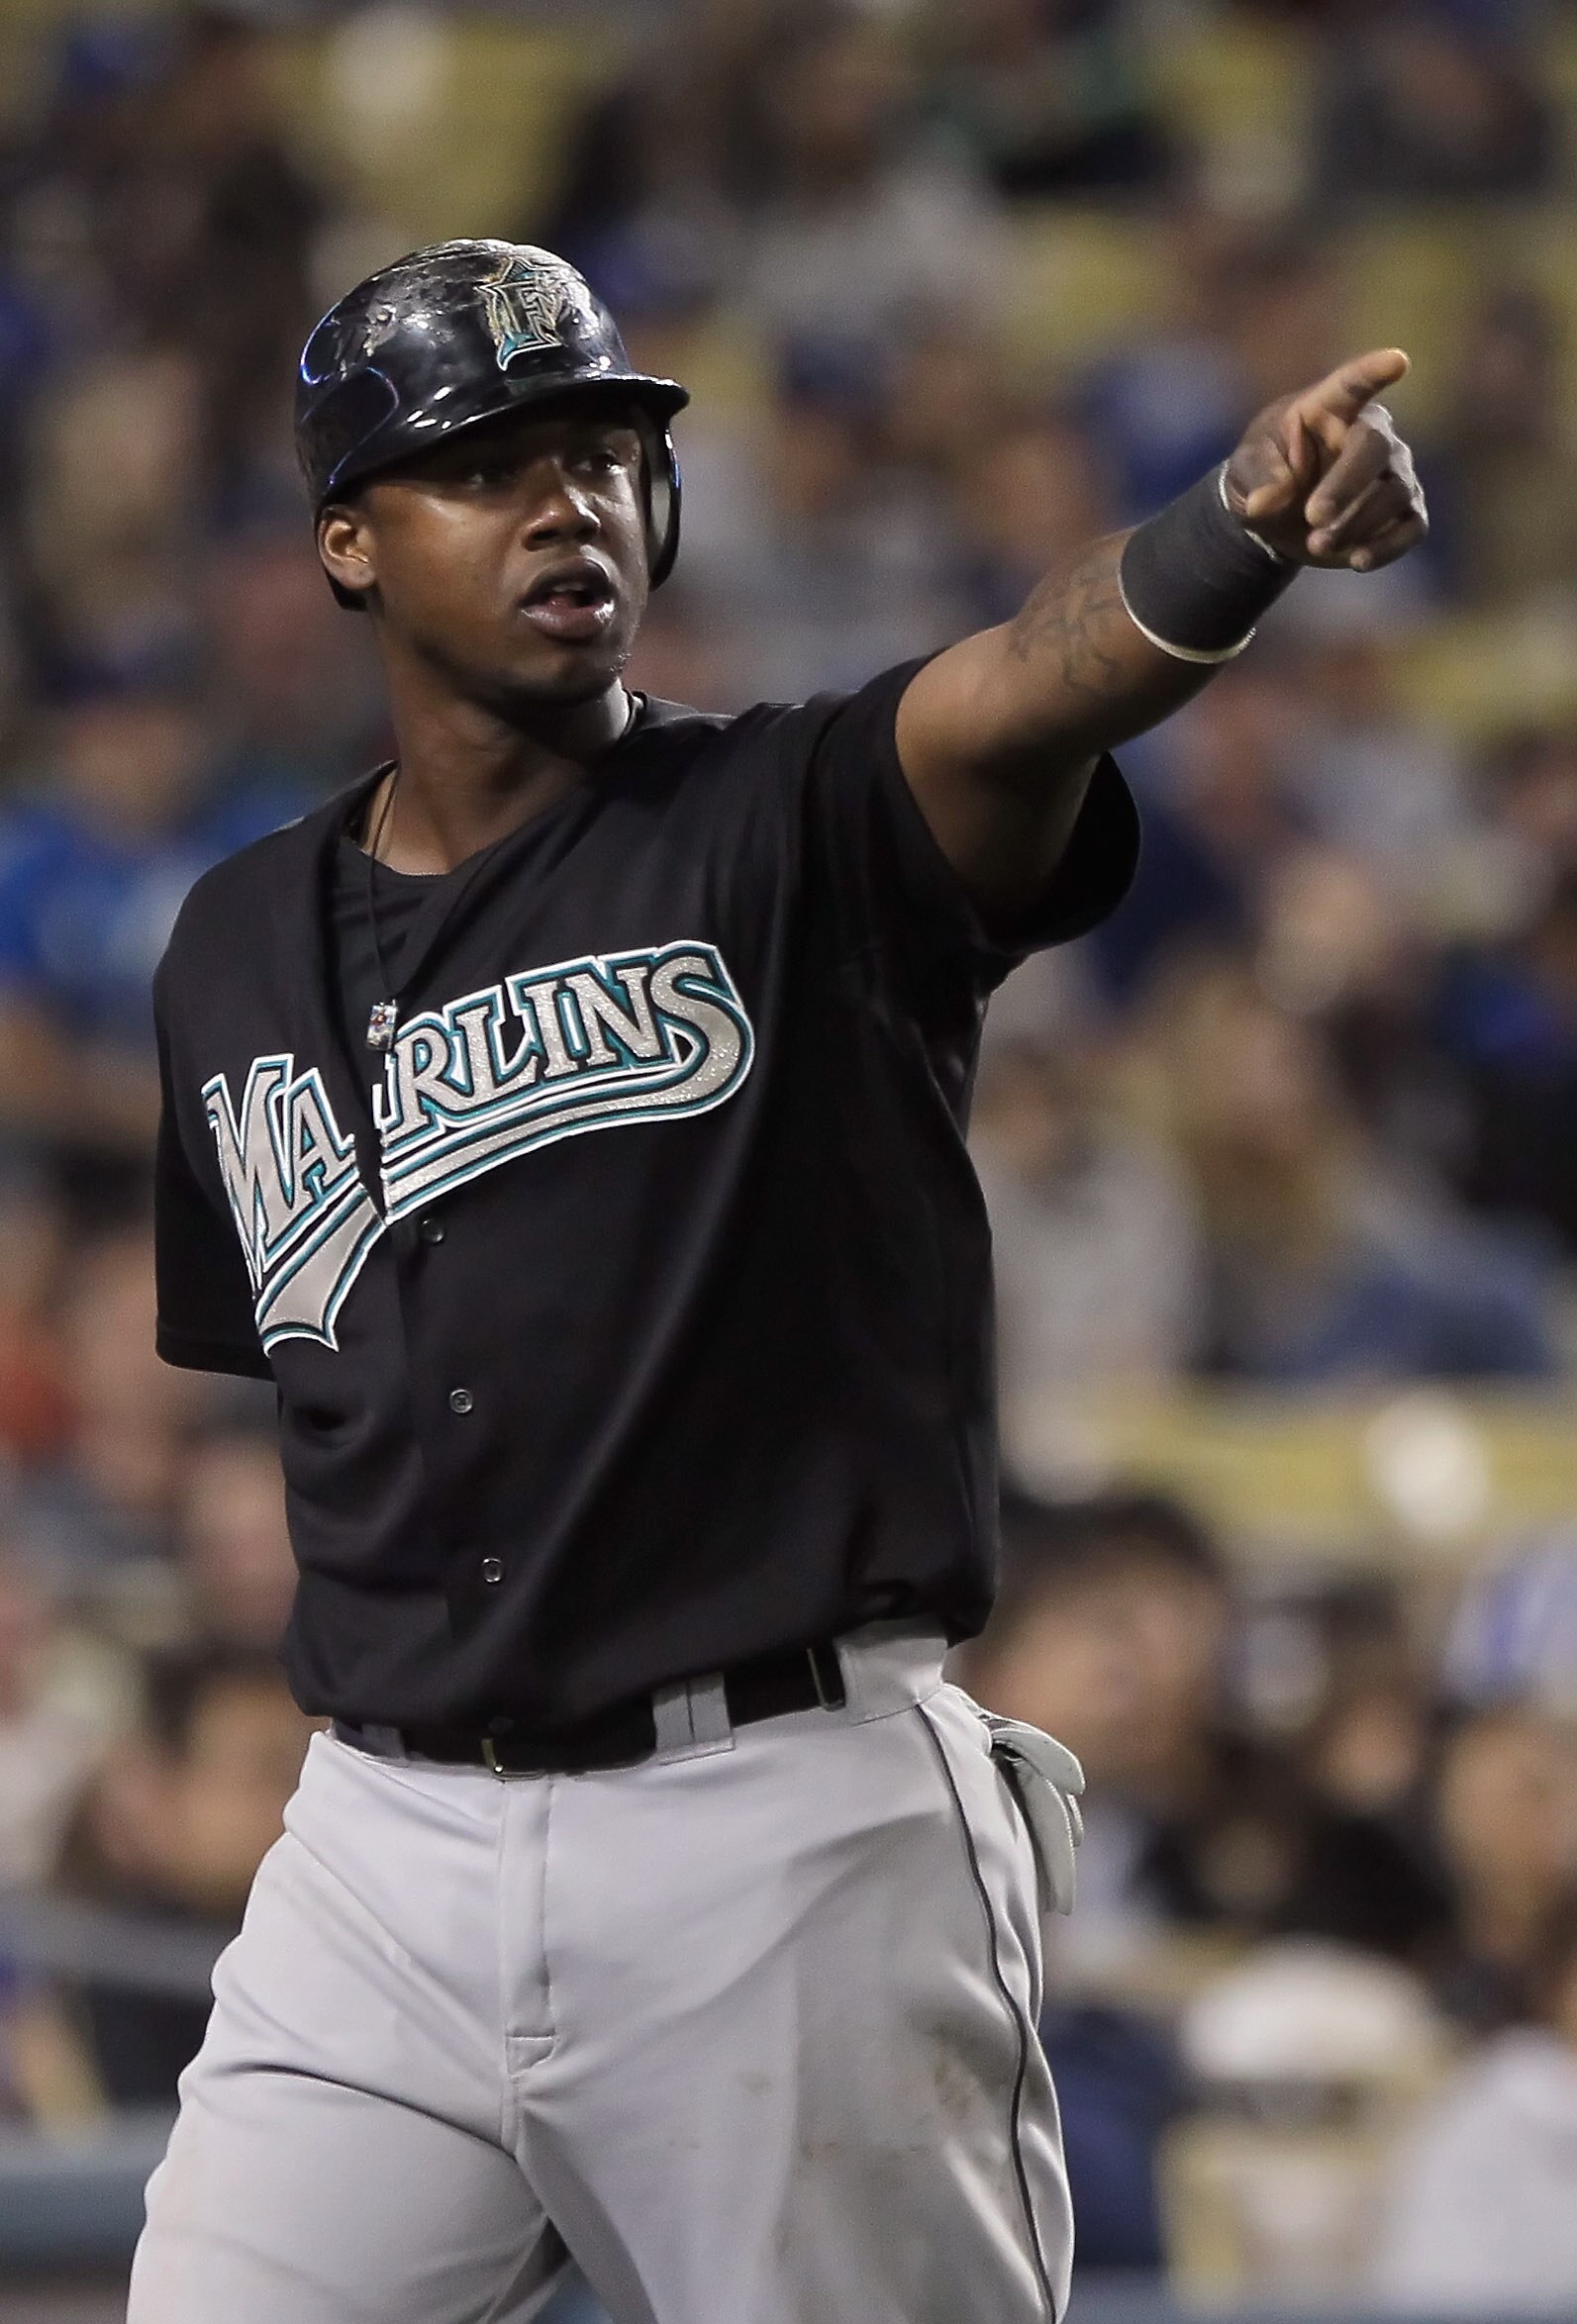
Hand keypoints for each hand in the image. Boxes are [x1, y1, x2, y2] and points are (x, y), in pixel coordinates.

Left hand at [1224, 347, 1427, 571]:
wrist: (1276, 517)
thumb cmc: (1264, 473)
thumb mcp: (1245, 469)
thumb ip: (1257, 476)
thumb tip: (1268, 500)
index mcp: (1330, 408)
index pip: (1354, 383)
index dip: (1374, 371)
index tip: (1397, 362)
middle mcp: (1372, 433)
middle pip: (1376, 449)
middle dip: (1347, 485)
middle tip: (1313, 517)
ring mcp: (1394, 472)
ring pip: (1394, 494)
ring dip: (1355, 524)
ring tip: (1316, 545)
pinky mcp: (1403, 512)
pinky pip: (1411, 527)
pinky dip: (1387, 547)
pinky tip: (1357, 561)